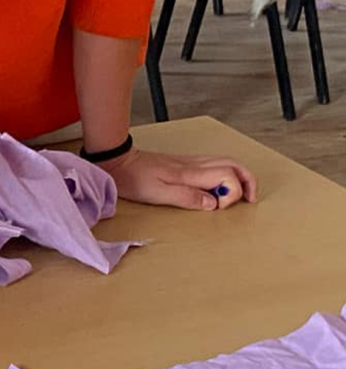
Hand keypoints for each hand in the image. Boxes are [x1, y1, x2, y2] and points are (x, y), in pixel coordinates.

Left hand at [99, 147, 257, 210]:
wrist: (116, 161)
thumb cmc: (134, 179)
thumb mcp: (158, 193)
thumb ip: (187, 198)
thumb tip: (213, 204)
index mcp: (191, 173)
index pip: (227, 177)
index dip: (232, 194)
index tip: (219, 207)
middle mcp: (194, 164)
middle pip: (233, 164)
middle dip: (248, 181)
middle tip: (252, 199)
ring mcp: (190, 162)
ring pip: (226, 162)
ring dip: (239, 176)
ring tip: (242, 194)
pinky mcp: (183, 163)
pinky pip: (214, 163)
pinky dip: (226, 173)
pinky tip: (220, 186)